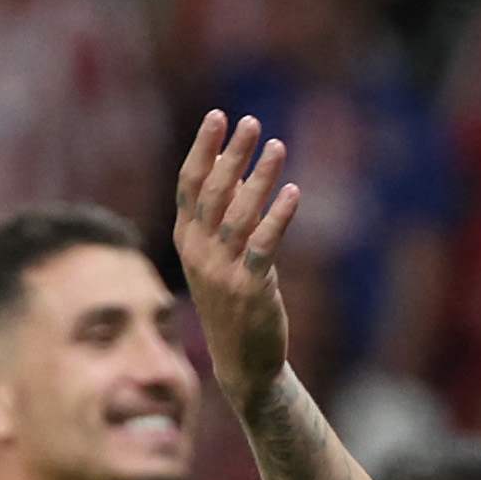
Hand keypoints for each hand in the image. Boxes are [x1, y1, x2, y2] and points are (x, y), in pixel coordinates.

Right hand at [170, 109, 303, 401]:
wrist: (243, 362)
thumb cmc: (233, 304)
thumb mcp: (218, 259)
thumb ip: (224, 220)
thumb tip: (241, 174)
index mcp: (187, 241)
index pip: (189, 185)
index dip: (203, 149)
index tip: (217, 116)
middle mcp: (199, 253)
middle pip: (213, 192)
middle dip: (231, 153)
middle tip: (249, 122)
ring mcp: (223, 271)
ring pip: (240, 214)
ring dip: (260, 177)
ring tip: (277, 145)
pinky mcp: (251, 288)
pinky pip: (265, 245)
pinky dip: (279, 217)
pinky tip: (293, 192)